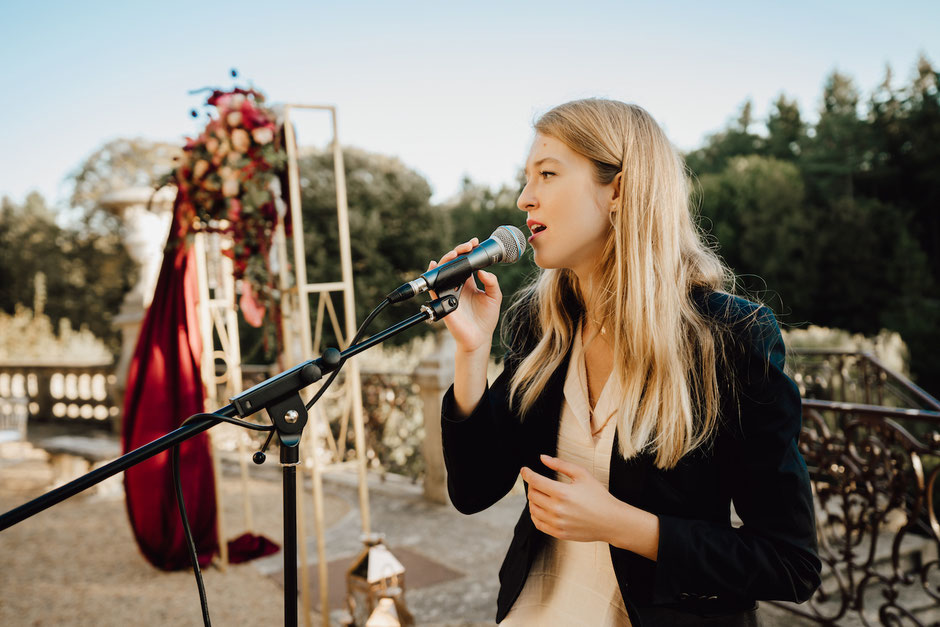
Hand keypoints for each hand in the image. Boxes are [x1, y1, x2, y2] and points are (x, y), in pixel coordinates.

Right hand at [429, 237, 501, 354]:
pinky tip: (434, 264)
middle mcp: (457, 284)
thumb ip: (492, 282)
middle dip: (458, 251)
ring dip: (446, 259)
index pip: (465, 262)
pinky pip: (434, 285)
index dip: (468, 251)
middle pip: (453, 263)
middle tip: (468, 246)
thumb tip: (483, 271)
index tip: (475, 243)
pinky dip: (432, 273)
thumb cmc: (486, 318)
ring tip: (455, 253)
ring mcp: (449, 291)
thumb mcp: (495, 296)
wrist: (479, 337)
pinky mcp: (443, 300)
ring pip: (443, 270)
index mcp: (468, 282)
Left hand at [521, 454, 621, 542]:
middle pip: (532, 495)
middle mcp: (557, 509)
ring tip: (540, 494)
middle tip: (537, 481)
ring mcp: (557, 523)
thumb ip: (560, 464)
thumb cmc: (598, 496)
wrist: (611, 521)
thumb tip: (543, 458)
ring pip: (533, 509)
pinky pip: (538, 524)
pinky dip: (535, 514)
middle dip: (531, 485)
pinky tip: (541, 508)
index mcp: (562, 493)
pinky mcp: (559, 533)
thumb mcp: (582, 474)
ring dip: (532, 500)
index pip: (535, 481)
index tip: (524, 470)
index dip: (527, 473)